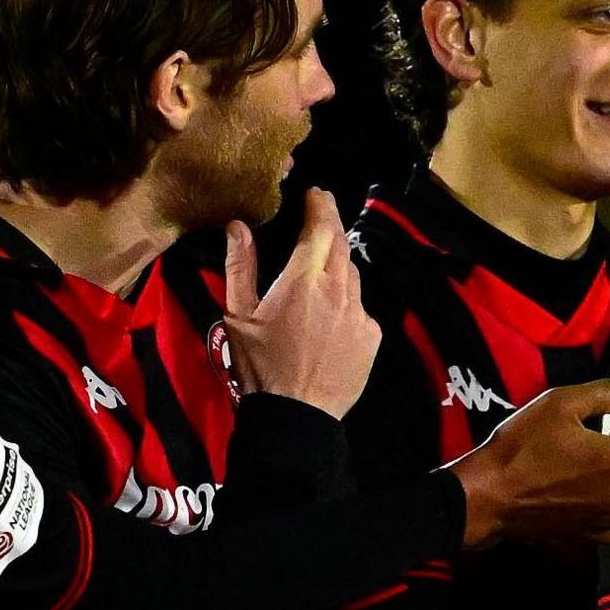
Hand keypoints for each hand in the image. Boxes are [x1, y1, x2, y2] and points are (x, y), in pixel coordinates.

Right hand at [222, 189, 377, 416]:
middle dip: (331, 227)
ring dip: (337, 265)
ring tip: (319, 269)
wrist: (296, 416)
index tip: (316, 193)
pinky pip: (360, 308)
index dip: (320, 205)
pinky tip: (329, 315)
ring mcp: (359, 315)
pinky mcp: (371, 337)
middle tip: (320, 217)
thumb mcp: (237, 315)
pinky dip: (346, 301)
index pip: (321, 227)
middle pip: (341, 245)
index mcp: (304, 280)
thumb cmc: (260, 367)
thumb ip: (239, 267)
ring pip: (351, 276)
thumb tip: (238, 226)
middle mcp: (338, 291)